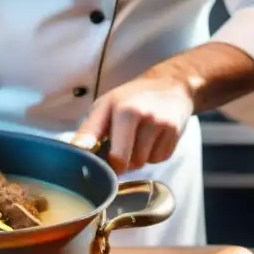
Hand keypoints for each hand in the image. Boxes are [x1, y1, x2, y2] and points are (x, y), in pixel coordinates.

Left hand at [72, 76, 194, 173]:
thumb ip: (89, 130)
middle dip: (118, 163)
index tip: (96, 168)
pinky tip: (152, 139)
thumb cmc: (130, 98)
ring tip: (137, 139)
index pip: (108, 150)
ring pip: (141, 163)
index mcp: (120, 109)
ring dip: (136, 158)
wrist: (170, 85)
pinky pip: (158, 160)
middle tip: (117, 151)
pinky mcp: (175, 133)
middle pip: (123, 162)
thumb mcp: (104, 106)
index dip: (99, 164)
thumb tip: (77, 150)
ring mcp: (160, 124)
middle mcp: (141, 115)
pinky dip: (153, 155)